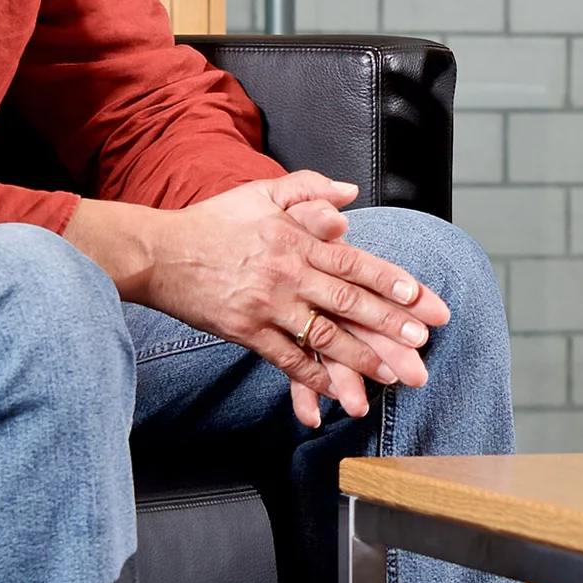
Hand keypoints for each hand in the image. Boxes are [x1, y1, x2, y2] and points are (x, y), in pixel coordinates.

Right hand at [72, 173, 448, 426]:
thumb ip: (308, 188)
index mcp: (296, 238)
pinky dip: (314, 378)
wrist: (158, 252)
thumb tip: (351, 193)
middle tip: (423, 344)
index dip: (392, 282)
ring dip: (361, 358)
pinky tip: (337, 394)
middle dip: (391, 324)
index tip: (422, 300)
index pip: (355, 262)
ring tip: (392, 375)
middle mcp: (287, 272)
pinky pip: (286, 359)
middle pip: (349, 301)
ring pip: (324, 335)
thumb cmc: (212, 222)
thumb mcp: (261, 193)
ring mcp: (267, 304)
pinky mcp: (245, 331)